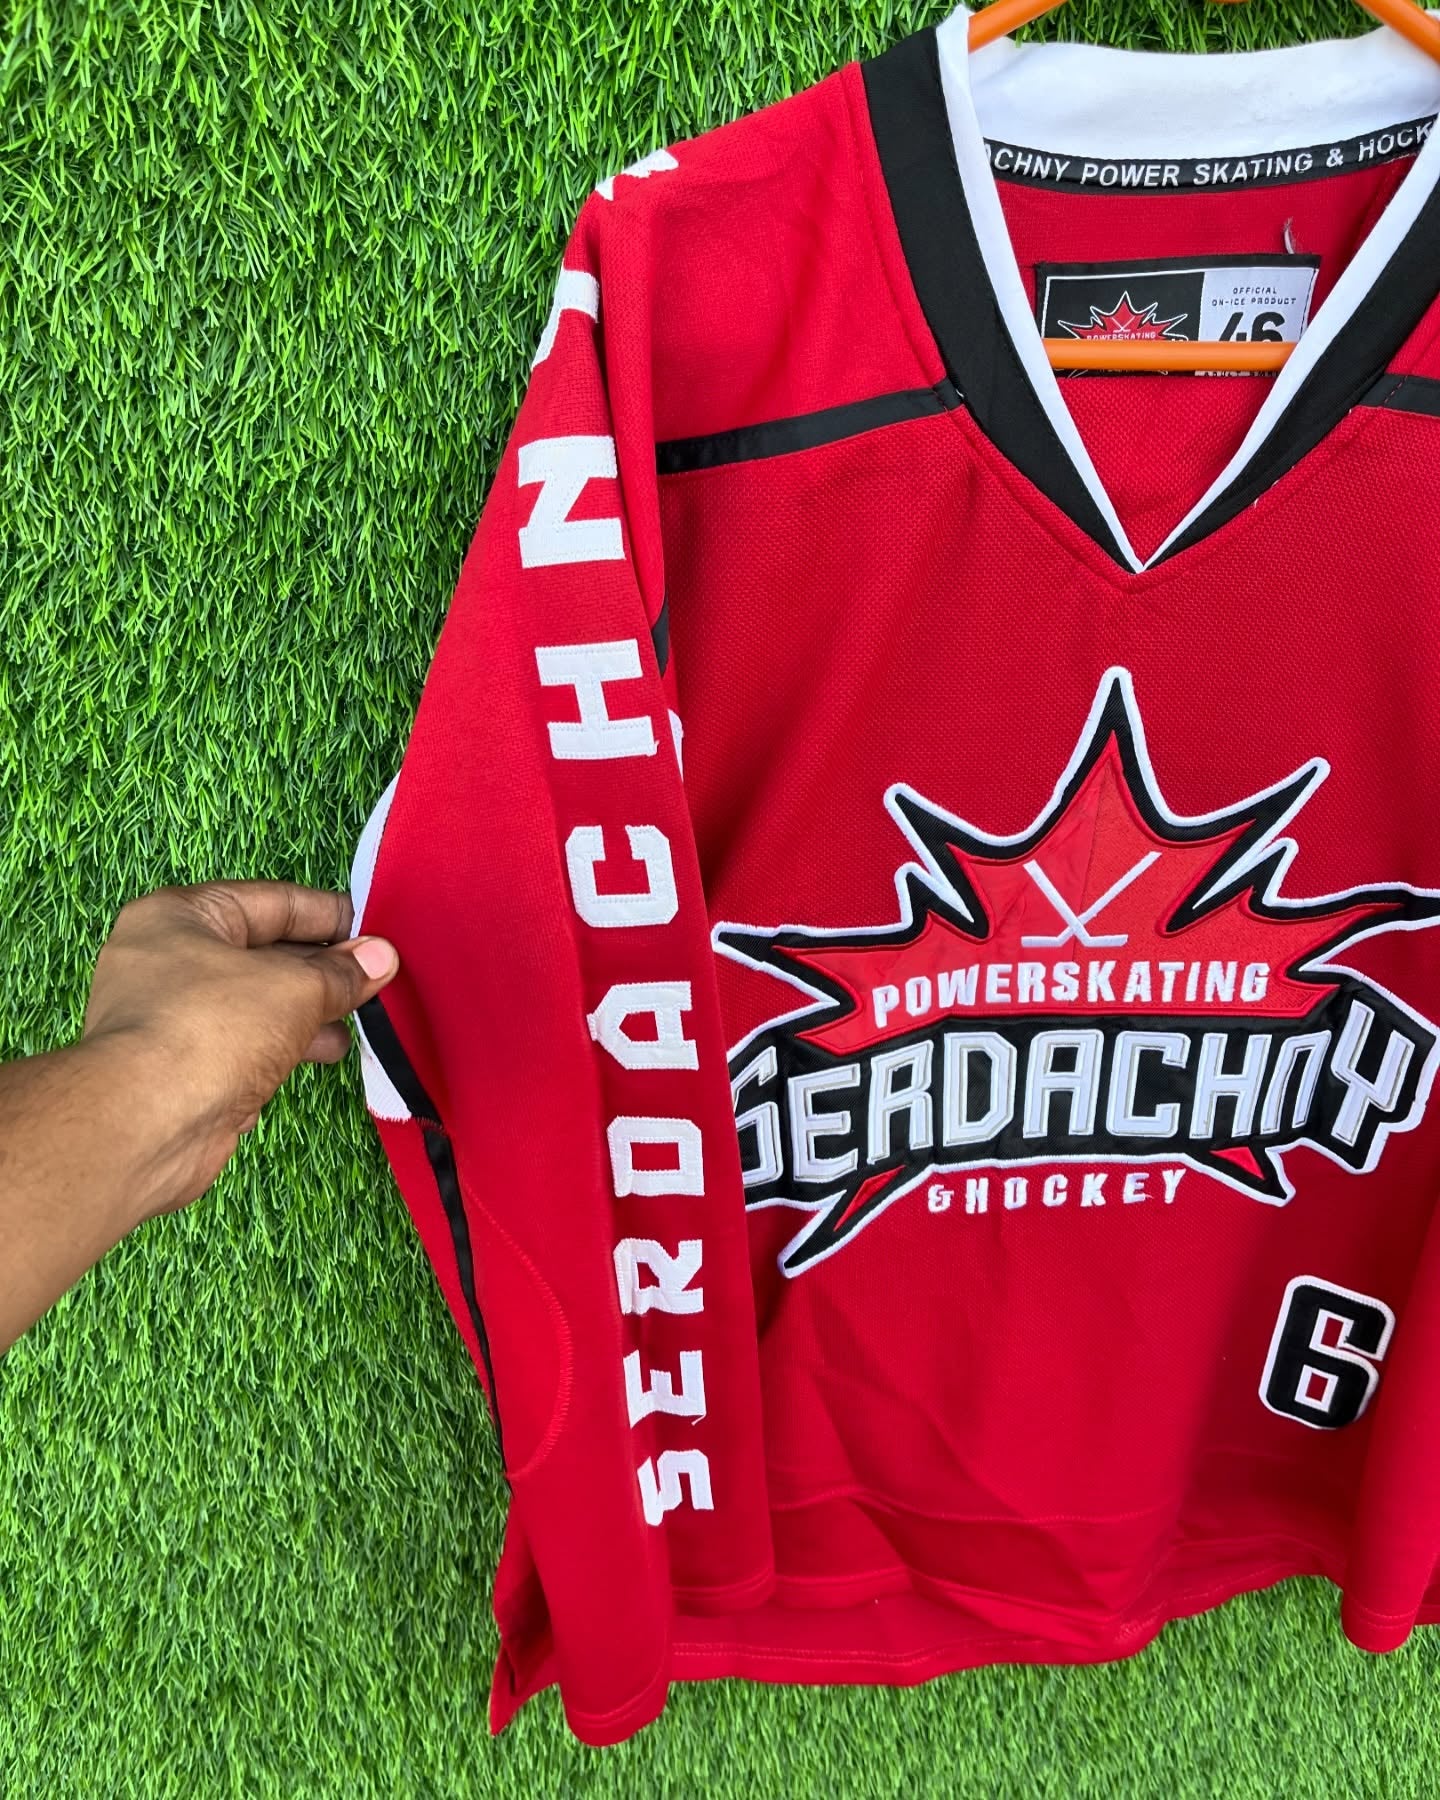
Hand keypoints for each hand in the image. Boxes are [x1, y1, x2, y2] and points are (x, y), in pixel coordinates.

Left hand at [82, 881, 398, 1221]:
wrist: (148, 1124)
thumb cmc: (207, 1031)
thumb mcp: (294, 987)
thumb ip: (341, 972)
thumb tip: (380, 957)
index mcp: (180, 915)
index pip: (272, 901)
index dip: (329, 915)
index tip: (375, 931)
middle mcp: (169, 958)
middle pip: (265, 951)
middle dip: (323, 967)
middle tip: (376, 977)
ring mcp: (173, 1014)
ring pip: (258, 1000)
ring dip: (312, 1009)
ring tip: (361, 1018)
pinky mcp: (183, 1063)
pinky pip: (246, 1040)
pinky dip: (287, 1042)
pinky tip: (328, 1050)